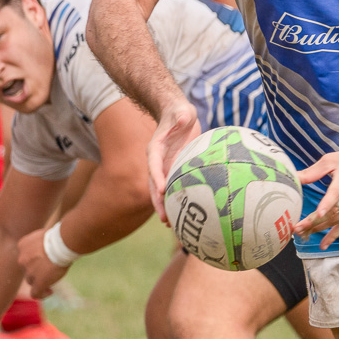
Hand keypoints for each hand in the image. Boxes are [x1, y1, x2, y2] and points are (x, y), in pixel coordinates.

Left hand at [18, 227, 69, 297]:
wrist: (61, 244)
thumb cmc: (59, 236)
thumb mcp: (45, 235)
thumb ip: (41, 243)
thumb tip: (49, 246)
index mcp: (22, 245)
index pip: (25, 256)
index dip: (34, 259)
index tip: (44, 260)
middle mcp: (22, 259)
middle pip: (27, 269)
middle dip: (37, 270)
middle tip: (50, 268)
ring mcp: (29, 272)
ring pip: (31, 280)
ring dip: (40, 280)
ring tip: (53, 278)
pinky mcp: (38, 282)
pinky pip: (35, 293)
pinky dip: (42, 294)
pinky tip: (50, 291)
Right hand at [146, 103, 200, 223]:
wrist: (177, 116)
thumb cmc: (179, 114)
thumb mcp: (181, 112)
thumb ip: (181, 116)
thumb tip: (183, 118)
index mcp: (156, 148)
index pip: (154, 165)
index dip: (157, 177)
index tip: (163, 191)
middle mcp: (157, 162)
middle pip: (155, 185)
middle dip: (158, 202)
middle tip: (165, 218)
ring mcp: (165, 168)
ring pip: (162, 191)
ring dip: (165, 207)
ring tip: (171, 225)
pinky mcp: (173, 171)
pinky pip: (173, 188)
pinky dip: (175, 202)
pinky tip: (181, 216)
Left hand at [295, 141, 338, 248]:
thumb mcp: (333, 159)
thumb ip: (313, 171)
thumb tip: (294, 178)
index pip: (336, 192)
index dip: (328, 203)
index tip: (318, 213)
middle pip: (334, 211)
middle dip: (315, 221)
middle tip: (297, 228)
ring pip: (338, 220)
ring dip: (320, 229)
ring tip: (303, 234)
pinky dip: (334, 235)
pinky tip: (323, 244)